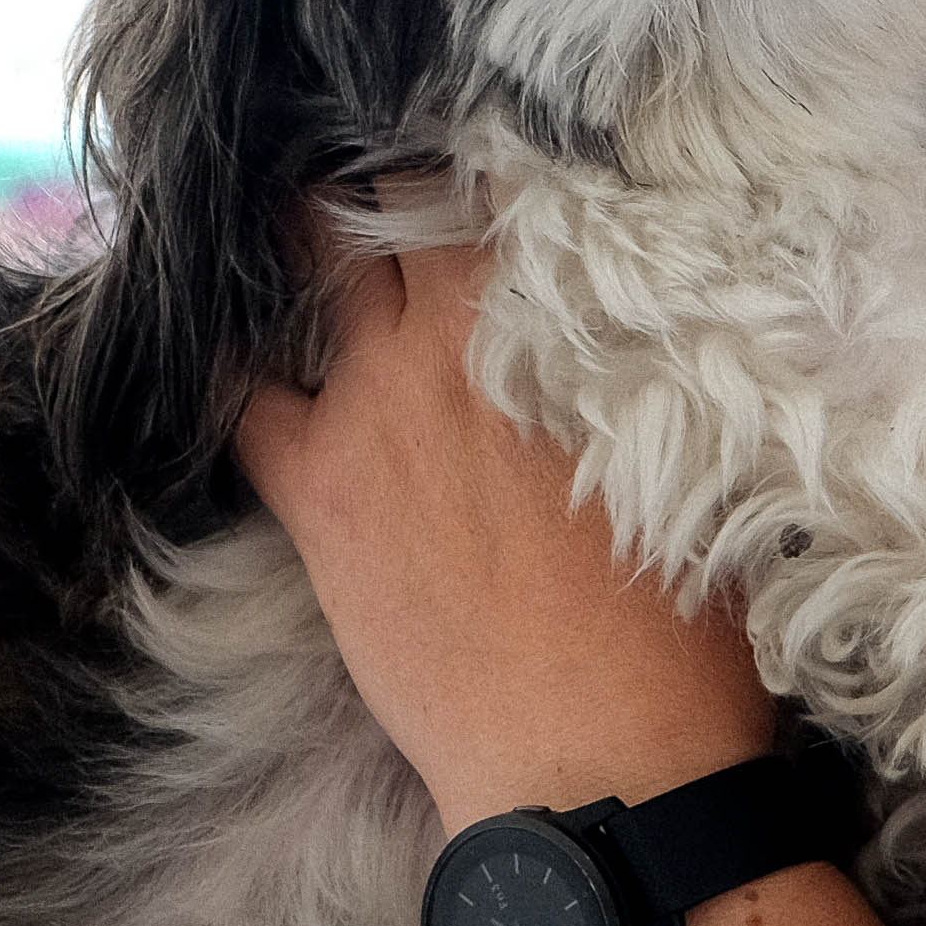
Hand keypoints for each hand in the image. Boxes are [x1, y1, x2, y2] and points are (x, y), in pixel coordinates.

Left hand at [233, 222, 772, 829]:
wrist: (600, 762)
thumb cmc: (682, 633)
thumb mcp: (695, 467)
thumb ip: (647, 371)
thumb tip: (653, 323)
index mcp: (557, 320)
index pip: (492, 184)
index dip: (475, 163)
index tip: (471, 165)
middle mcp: (452, 337)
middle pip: (386, 203)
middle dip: (381, 191)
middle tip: (382, 201)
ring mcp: (371, 408)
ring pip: (306, 268)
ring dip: (305, 253)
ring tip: (305, 255)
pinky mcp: (315, 491)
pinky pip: (236, 397)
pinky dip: (230, 367)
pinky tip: (233, 359)